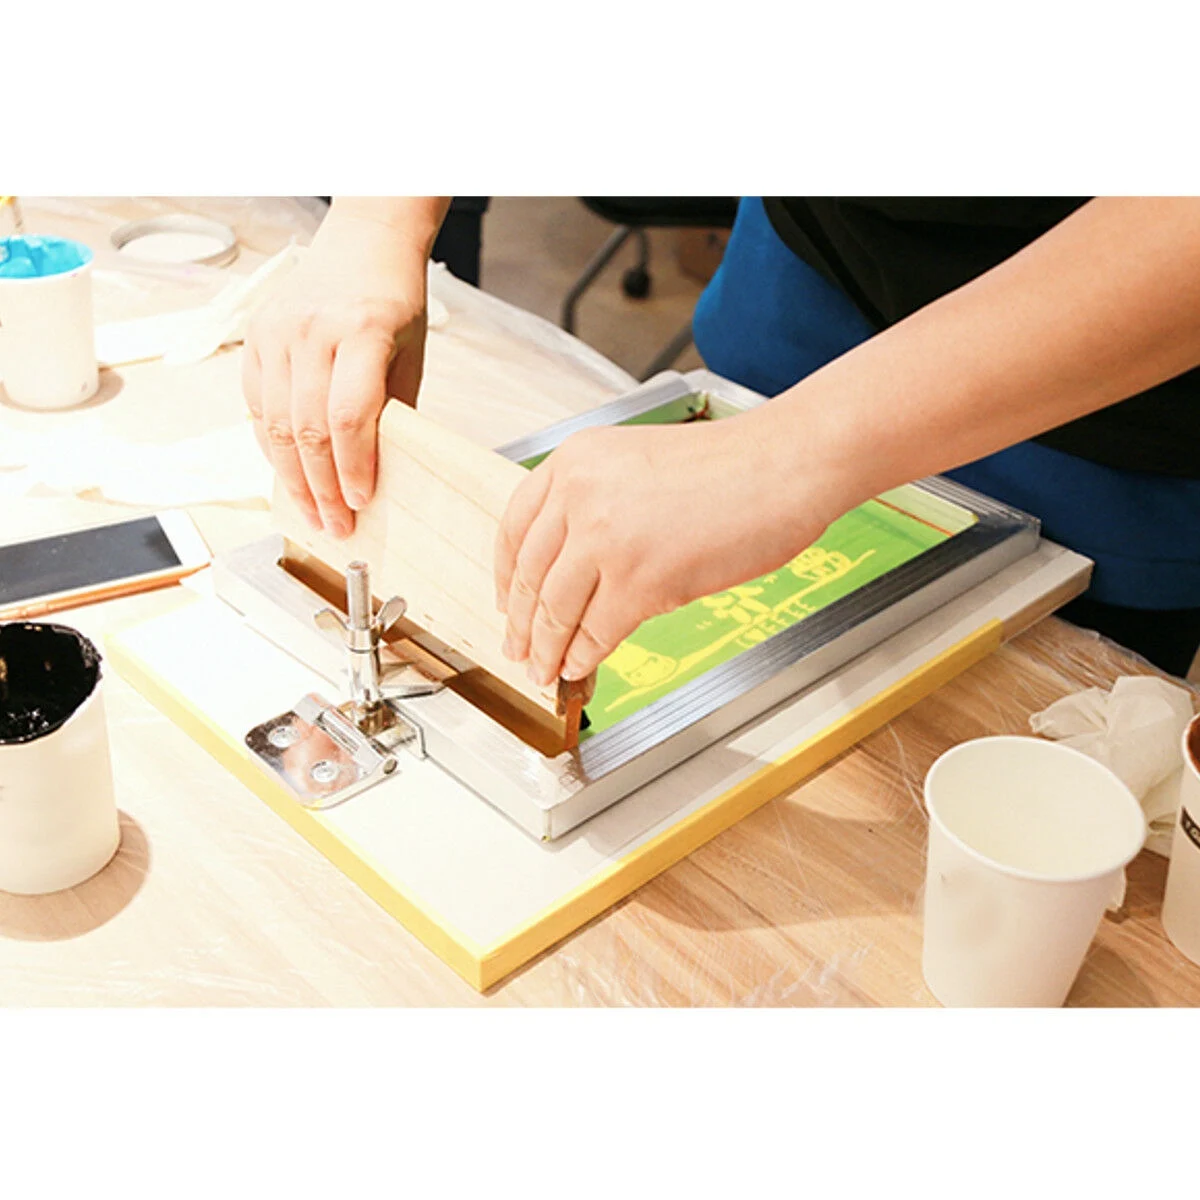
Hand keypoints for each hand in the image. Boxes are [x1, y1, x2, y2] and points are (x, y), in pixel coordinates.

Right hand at [242, 212, 430, 537]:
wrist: (363, 241)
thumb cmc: (394, 301)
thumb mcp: (409, 355)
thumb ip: (393, 411)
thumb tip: (379, 474)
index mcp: (363, 330)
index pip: (351, 415)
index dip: (354, 467)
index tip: (362, 502)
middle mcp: (313, 330)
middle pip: (309, 428)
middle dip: (322, 488)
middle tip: (336, 526)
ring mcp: (277, 331)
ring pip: (276, 424)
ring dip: (294, 479)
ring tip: (313, 513)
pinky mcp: (255, 337)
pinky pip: (257, 406)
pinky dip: (273, 447)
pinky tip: (291, 474)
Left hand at [494, 414, 833, 686]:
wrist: (783, 465)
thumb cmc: (730, 465)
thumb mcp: (637, 461)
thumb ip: (596, 501)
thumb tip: (571, 564)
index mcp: (575, 461)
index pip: (515, 526)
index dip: (505, 575)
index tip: (504, 601)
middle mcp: (581, 496)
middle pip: (530, 574)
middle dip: (520, 622)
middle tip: (517, 648)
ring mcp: (607, 539)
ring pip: (556, 609)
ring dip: (547, 649)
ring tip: (543, 670)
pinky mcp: (641, 580)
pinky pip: (597, 631)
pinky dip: (584, 656)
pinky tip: (580, 667)